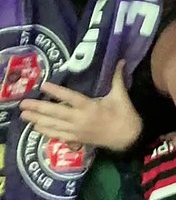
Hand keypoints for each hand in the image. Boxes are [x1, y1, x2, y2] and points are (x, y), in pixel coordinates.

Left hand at [19, 62, 140, 151]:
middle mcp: (80, 119)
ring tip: (24, 115)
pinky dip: (46, 131)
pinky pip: (57, 135)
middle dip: (38, 108)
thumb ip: (117, 78)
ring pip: (53, 125)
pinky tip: (36, 127)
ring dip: (37, 120)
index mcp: (90, 107)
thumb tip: (120, 61)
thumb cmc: (124, 114)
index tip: (43, 85)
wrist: (127, 137)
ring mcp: (76, 130)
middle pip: (56, 113)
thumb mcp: (121, 95)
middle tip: (23, 104)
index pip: (70, 97)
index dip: (56, 92)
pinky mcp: (76, 138)